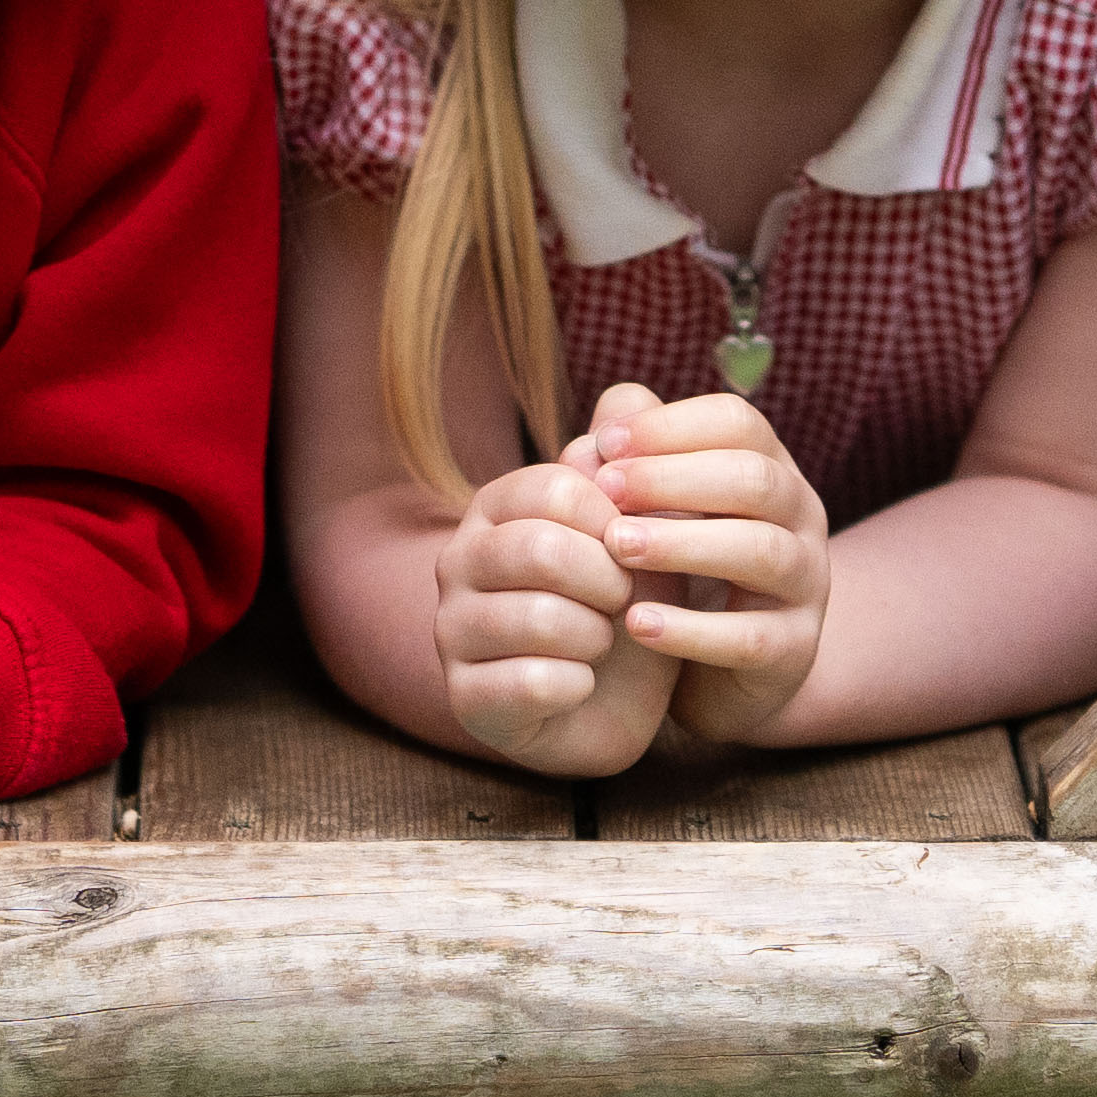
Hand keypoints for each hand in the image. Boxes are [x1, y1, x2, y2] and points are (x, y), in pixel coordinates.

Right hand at [432, 455, 672, 775]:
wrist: (615, 701)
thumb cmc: (624, 604)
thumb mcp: (644, 528)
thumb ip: (637, 461)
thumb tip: (633, 395)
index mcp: (497, 506)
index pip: (554, 485)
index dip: (613, 519)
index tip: (636, 547)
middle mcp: (458, 560)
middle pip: (539, 548)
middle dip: (607, 581)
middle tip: (626, 601)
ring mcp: (452, 629)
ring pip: (536, 618)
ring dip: (595, 636)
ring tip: (602, 643)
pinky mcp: (465, 697)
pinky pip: (531, 683)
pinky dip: (578, 684)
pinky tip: (582, 684)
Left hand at [580, 381, 831, 745]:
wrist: (722, 671)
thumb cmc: (682, 571)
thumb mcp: (660, 513)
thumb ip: (634, 463)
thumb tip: (606, 425)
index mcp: (772, 468)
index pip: (737, 423)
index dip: (670, 426)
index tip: (604, 444)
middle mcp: (802, 517)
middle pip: (754, 479)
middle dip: (673, 478)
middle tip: (604, 490)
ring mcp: (807, 584)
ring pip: (762, 551)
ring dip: (683, 544)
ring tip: (617, 547)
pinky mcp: (795, 650)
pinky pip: (751, 637)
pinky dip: (692, 630)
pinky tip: (636, 622)